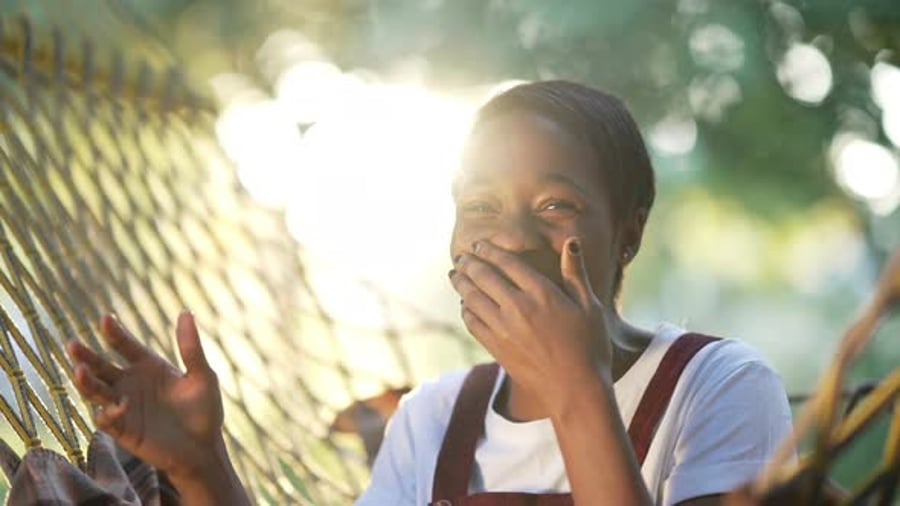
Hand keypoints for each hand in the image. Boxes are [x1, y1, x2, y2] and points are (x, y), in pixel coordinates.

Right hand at [67, 312, 223, 479]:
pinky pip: (105, 419)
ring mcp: (123, 406)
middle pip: (100, 366)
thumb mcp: (202, 376)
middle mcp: (130, 382)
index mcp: (148, 365)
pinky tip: (119, 406)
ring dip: (86, 382)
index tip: (106, 319)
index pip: (125, 344)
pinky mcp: (122, 430)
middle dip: (85, 355)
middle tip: (73, 344)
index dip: (114, 332)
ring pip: (95, 390)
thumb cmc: (205, 410)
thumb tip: (186, 312)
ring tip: (80, 371)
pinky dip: (107, 412)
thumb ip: (191, 348)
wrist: (203, 448)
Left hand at [449, 238, 612, 412]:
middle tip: (462, 256)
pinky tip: (465, 305)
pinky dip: (466, 310)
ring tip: (455, 275)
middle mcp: (518, 308)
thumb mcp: (590, 307)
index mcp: (542, 293)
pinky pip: (473, 323)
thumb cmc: (590, 347)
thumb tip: (572, 241)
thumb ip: (576, 273)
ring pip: (472, 298)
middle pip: (484, 277)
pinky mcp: (496, 349)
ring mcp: (504, 329)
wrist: (576, 391)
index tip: (480, 244)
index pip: (508, 263)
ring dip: (461, 284)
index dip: (490, 250)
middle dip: (470, 263)